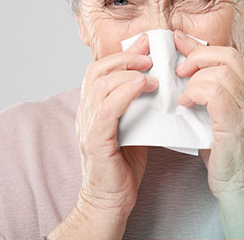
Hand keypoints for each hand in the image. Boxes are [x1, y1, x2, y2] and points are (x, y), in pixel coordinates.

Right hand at [75, 33, 157, 219]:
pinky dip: (124, 92)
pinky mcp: (95, 141)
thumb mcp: (132, 125)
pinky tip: (142, 86)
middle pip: (98, 70)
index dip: (123, 53)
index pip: (101, 69)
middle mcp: (86, 112)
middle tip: (150, 55)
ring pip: (101, 84)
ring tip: (152, 73)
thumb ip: (138, 104)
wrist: (110, 200)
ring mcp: (88, 125)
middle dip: (126, 57)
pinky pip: (107, 108)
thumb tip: (157, 82)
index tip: (146, 43)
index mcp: (94, 106)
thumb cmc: (123, 166)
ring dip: (128, 72)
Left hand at [174, 30, 243, 198]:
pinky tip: (185, 104)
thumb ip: (205, 97)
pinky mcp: (236, 125)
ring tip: (182, 94)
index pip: (228, 55)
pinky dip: (196, 93)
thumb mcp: (214, 118)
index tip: (178, 40)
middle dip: (197, 55)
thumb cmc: (224, 156)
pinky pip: (216, 93)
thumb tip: (182, 77)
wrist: (241, 188)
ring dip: (194, 78)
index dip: (201, 46)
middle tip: (178, 69)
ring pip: (220, 72)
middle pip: (227, 56)